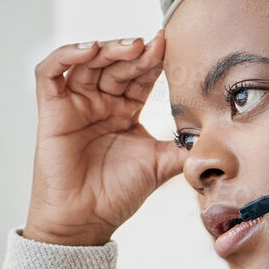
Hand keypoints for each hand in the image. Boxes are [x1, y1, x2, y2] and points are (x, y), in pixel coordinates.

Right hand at [24, 32, 181, 246]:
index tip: (171, 47)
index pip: (141, 76)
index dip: (154, 61)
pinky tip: (88, 50)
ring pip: (87, 61)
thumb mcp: (160, 166)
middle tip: (153, 46)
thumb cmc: (116, 196)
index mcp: (126, 111)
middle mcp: (100, 103)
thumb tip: (218, 136)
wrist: (85, 221)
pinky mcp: (51, 110)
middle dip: (135, 53)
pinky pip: (49, 73)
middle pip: (116, 64)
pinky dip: (66, 55)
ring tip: (130, 47)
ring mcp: (75, 104)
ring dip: (109, 48)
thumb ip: (184, 148)